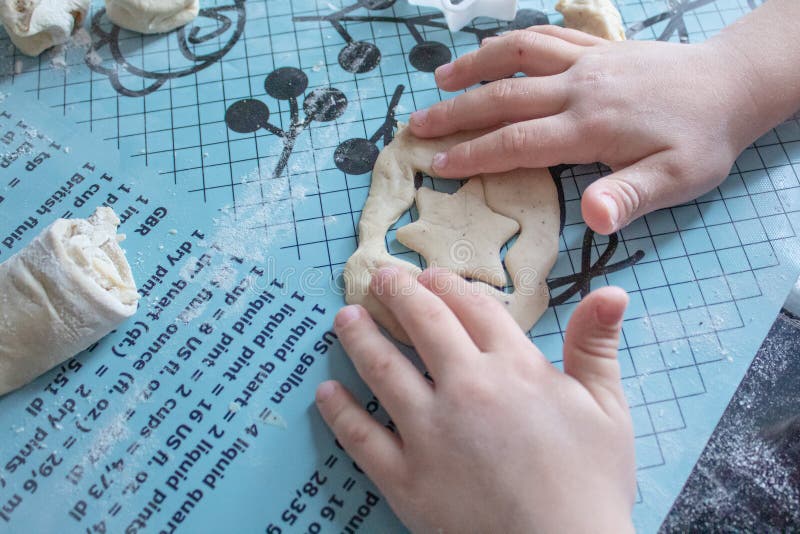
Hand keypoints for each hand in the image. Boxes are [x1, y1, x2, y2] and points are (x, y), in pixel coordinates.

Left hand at [316, 267, 635, 532]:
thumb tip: (611, 291)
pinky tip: (325, 392)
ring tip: (344, 319)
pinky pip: (360, 437)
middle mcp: (465, 388)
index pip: (473, 309)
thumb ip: (597, 347)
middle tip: (380, 278)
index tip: (430, 275)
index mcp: (513, 368)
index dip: (448, 286)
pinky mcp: (405, 477)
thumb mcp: (608, 411)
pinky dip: (339, 411)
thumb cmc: (591, 486)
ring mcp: (429, 432)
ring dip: (359, 337)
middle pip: (423, 324)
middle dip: (398, 294)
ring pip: (382, 368)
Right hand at [407, 26, 763, 234]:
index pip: (517, 142)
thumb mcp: (677, 179)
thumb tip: (591, 216)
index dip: (473, 155)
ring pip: (518, 55)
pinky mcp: (596, 48)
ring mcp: (586, 61)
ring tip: (439, 79)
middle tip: (416, 126)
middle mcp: (579, 88)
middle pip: (504, 97)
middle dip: (456, 113)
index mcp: (590, 126)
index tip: (438, 164)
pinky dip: (511, 42)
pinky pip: (545, 37)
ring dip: (474, 65)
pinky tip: (492, 52)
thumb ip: (630, 196)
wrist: (731, 84)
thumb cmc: (702, 140)